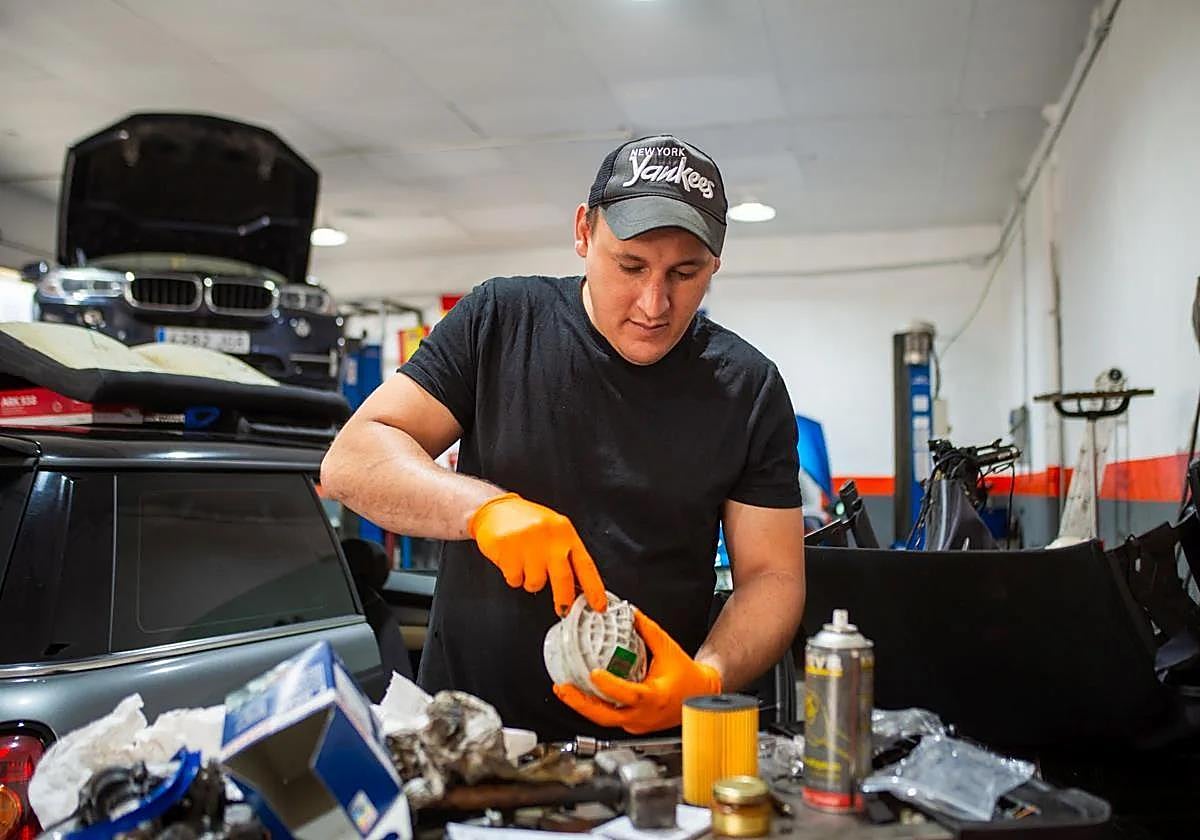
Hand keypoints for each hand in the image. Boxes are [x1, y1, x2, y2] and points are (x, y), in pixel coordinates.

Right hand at [468, 493, 605, 615]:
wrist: (496, 508)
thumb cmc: (527, 522)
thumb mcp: (554, 532)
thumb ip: (566, 555)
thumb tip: (579, 588)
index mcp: (565, 532)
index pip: (586, 565)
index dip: (594, 589)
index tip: (599, 606)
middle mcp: (549, 536)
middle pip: (563, 578)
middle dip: (563, 599)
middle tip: (562, 609)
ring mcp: (528, 542)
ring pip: (536, 583)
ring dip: (530, 581)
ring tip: (526, 565)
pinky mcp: (507, 548)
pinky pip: (515, 579)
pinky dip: (514, 577)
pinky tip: (512, 561)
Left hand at [553, 609, 721, 733]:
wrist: (700, 693)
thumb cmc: (687, 675)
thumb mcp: (667, 648)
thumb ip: (647, 630)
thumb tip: (630, 613)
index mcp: (655, 697)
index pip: (629, 694)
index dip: (610, 686)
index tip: (594, 674)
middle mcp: (644, 715)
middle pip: (607, 716)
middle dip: (581, 704)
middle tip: (563, 688)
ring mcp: (638, 723)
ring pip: (605, 720)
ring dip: (583, 706)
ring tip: (565, 690)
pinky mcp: (634, 725)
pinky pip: (611, 718)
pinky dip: (595, 707)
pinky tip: (582, 694)